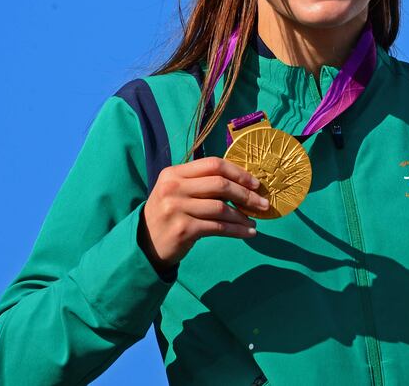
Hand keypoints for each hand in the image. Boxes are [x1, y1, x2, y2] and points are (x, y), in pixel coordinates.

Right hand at [140, 157, 269, 270]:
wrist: (145, 244)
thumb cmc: (169, 215)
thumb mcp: (178, 192)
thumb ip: (202, 183)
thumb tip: (243, 183)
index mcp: (174, 173)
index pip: (213, 164)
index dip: (238, 172)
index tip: (255, 183)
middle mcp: (173, 187)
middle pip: (220, 184)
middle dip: (246, 194)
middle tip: (263, 203)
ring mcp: (176, 208)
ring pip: (221, 208)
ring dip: (243, 216)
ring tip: (254, 221)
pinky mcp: (183, 229)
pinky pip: (218, 227)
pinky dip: (237, 231)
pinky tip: (248, 233)